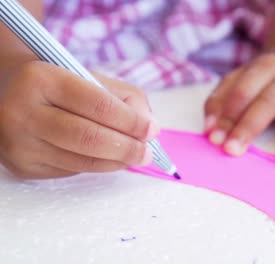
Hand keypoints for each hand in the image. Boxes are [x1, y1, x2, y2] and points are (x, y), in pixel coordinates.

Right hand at [0, 61, 157, 178]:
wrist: (7, 91)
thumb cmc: (59, 83)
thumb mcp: (89, 77)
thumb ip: (124, 97)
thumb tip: (149, 128)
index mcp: (42, 79)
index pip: (98, 105)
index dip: (130, 121)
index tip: (151, 130)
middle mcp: (23, 111)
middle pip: (88, 139)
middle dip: (127, 148)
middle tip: (148, 153)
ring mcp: (19, 143)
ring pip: (81, 161)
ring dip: (116, 161)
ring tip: (135, 156)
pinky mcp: (22, 166)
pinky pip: (70, 170)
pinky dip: (96, 165)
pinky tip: (106, 158)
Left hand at [204, 53, 274, 159]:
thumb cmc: (260, 84)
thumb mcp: (238, 83)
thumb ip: (220, 102)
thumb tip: (210, 130)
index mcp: (266, 66)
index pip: (243, 91)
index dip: (228, 115)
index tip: (215, 139)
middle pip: (269, 102)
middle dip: (249, 127)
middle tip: (233, 150)